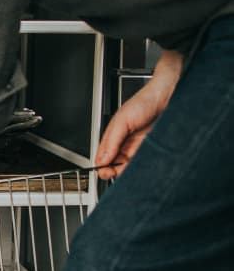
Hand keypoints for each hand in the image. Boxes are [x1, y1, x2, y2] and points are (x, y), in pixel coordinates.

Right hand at [95, 50, 181, 178]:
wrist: (169, 96)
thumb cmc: (145, 101)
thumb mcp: (122, 120)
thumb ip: (111, 140)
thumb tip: (102, 158)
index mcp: (115, 135)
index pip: (103, 155)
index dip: (102, 165)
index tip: (103, 171)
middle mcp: (126, 142)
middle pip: (116, 163)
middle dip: (113, 170)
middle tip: (113, 173)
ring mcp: (140, 147)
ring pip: (130, 166)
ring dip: (127, 171)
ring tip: (127, 171)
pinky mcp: (153, 149)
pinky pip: (144, 163)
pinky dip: (141, 168)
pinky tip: (140, 168)